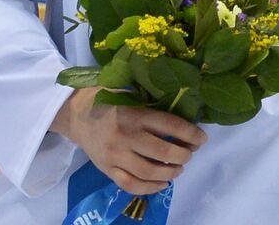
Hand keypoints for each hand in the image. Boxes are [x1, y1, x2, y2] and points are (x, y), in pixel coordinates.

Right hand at [50, 87, 206, 194]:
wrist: (75, 114)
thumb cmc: (107, 97)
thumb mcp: (129, 89)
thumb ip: (152, 97)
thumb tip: (184, 101)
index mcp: (134, 114)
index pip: (170, 125)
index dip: (191, 134)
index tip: (203, 138)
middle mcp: (125, 136)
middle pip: (162, 152)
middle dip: (183, 155)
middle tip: (190, 153)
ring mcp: (114, 156)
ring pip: (148, 172)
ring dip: (170, 173)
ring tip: (179, 168)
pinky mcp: (106, 169)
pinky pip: (130, 184)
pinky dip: (149, 188)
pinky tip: (162, 184)